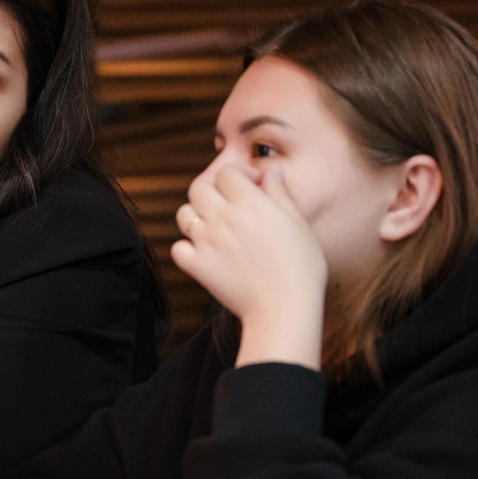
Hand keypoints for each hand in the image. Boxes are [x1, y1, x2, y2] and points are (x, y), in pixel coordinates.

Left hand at [171, 163, 326, 369]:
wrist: (284, 308)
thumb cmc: (300, 268)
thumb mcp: (298, 223)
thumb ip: (280, 193)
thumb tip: (271, 170)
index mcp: (249, 203)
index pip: (227, 172)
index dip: (238, 175)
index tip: (251, 187)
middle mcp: (223, 218)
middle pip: (199, 188)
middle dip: (213, 191)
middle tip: (228, 204)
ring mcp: (207, 242)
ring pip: (184, 215)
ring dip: (196, 216)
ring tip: (214, 227)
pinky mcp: (198, 266)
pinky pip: (177, 248)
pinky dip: (186, 249)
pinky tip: (204, 253)